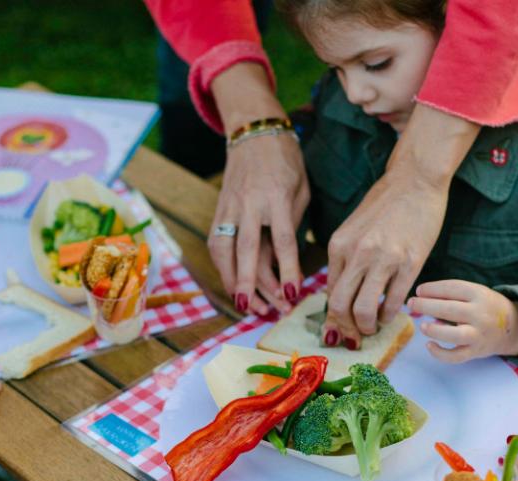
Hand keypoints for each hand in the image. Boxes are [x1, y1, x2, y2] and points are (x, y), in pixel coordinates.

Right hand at [208, 63, 308, 315]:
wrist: (254, 132)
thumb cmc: (286, 162)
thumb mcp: (301, 189)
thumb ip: (293, 224)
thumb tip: (286, 263)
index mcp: (277, 197)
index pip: (282, 241)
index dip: (286, 270)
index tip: (292, 295)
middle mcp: (249, 204)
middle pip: (247, 250)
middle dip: (251, 284)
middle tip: (259, 311)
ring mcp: (230, 207)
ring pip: (224, 250)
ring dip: (232, 281)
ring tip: (245, 305)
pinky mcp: (219, 210)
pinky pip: (217, 244)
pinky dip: (223, 267)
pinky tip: (233, 285)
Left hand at [323, 103, 478, 347]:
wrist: (415, 180)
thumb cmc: (385, 205)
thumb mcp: (353, 229)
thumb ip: (345, 260)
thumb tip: (342, 296)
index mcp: (338, 245)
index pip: (328, 293)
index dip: (332, 318)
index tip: (338, 329)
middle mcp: (357, 253)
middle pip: (339, 306)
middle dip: (345, 329)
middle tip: (354, 336)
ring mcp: (384, 259)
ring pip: (364, 310)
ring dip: (366, 327)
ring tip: (372, 327)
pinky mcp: (410, 263)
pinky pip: (394, 302)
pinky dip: (389, 315)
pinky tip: (390, 314)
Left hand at [408, 280, 517, 361]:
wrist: (513, 327)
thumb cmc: (486, 307)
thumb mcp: (476, 293)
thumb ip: (452, 294)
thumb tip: (422, 297)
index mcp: (480, 295)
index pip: (453, 288)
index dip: (433, 289)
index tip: (419, 290)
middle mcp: (480, 314)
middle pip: (450, 310)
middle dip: (426, 306)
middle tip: (411, 304)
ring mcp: (479, 334)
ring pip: (455, 335)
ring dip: (436, 330)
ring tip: (422, 326)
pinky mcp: (475, 351)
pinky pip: (456, 356)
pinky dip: (441, 354)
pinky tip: (429, 345)